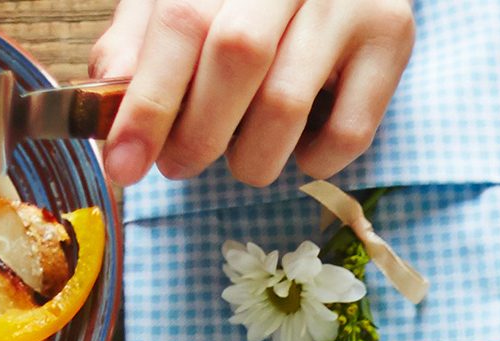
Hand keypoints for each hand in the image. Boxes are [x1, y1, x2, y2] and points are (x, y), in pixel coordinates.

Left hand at [87, 0, 416, 186]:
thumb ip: (142, 39)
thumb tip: (106, 101)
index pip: (180, 24)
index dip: (147, 101)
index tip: (124, 163)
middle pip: (236, 57)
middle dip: (197, 132)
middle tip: (179, 166)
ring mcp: (349, 1)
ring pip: (288, 101)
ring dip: (252, 157)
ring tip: (240, 160)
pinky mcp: (393, 37)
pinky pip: (350, 129)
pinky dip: (316, 160)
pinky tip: (300, 149)